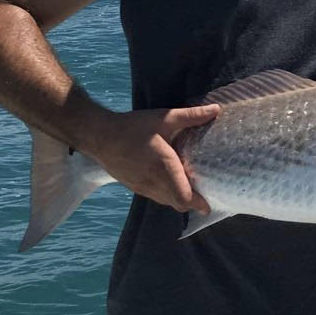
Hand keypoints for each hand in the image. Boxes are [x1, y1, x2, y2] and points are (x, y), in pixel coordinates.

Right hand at [90, 104, 221, 213]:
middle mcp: (154, 181)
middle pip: (177, 204)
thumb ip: (191, 116)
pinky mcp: (133, 186)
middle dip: (192, 203)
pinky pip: (154, 197)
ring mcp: (142, 187)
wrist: (99, 136)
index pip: (183, 197)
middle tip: (204, 195)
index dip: (198, 204)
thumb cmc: (133, 127)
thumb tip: (216, 110)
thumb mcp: (164, 118)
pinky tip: (168, 181)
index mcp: (164, 166)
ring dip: (177, 199)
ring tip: (188, 187)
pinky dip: (165, 195)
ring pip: (165, 202)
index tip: (209, 205)